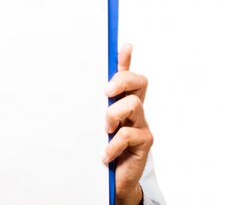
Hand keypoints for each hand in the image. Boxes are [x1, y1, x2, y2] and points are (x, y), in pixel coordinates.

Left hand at [103, 43, 152, 204]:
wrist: (115, 179)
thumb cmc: (105, 148)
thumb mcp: (96, 124)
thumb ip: (95, 106)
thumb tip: (79, 86)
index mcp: (123, 101)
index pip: (128, 75)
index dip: (127, 59)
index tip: (124, 45)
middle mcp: (136, 109)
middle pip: (139, 81)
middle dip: (122, 80)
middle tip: (106, 93)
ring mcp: (142, 124)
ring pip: (133, 104)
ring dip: (113, 115)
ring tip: (105, 130)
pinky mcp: (144, 142)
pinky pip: (127, 135)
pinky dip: (112, 145)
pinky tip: (105, 155)